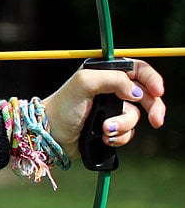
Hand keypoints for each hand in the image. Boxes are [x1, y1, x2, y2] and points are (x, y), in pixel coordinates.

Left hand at [43, 59, 165, 155]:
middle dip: (153, 108)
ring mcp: (110, 110)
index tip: (158, 92)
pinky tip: (104, 137)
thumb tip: (137, 92)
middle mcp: (110, 90)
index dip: (151, 79)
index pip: (136, 70)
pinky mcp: (109, 127)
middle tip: (156, 120)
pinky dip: (118, 137)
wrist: (49, 135)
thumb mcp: (84, 84)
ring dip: (123, 125)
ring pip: (135, 117)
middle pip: (145, 95)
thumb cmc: (62, 107)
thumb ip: (112, 79)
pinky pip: (127, 133)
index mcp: (104, 74)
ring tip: (105, 129)